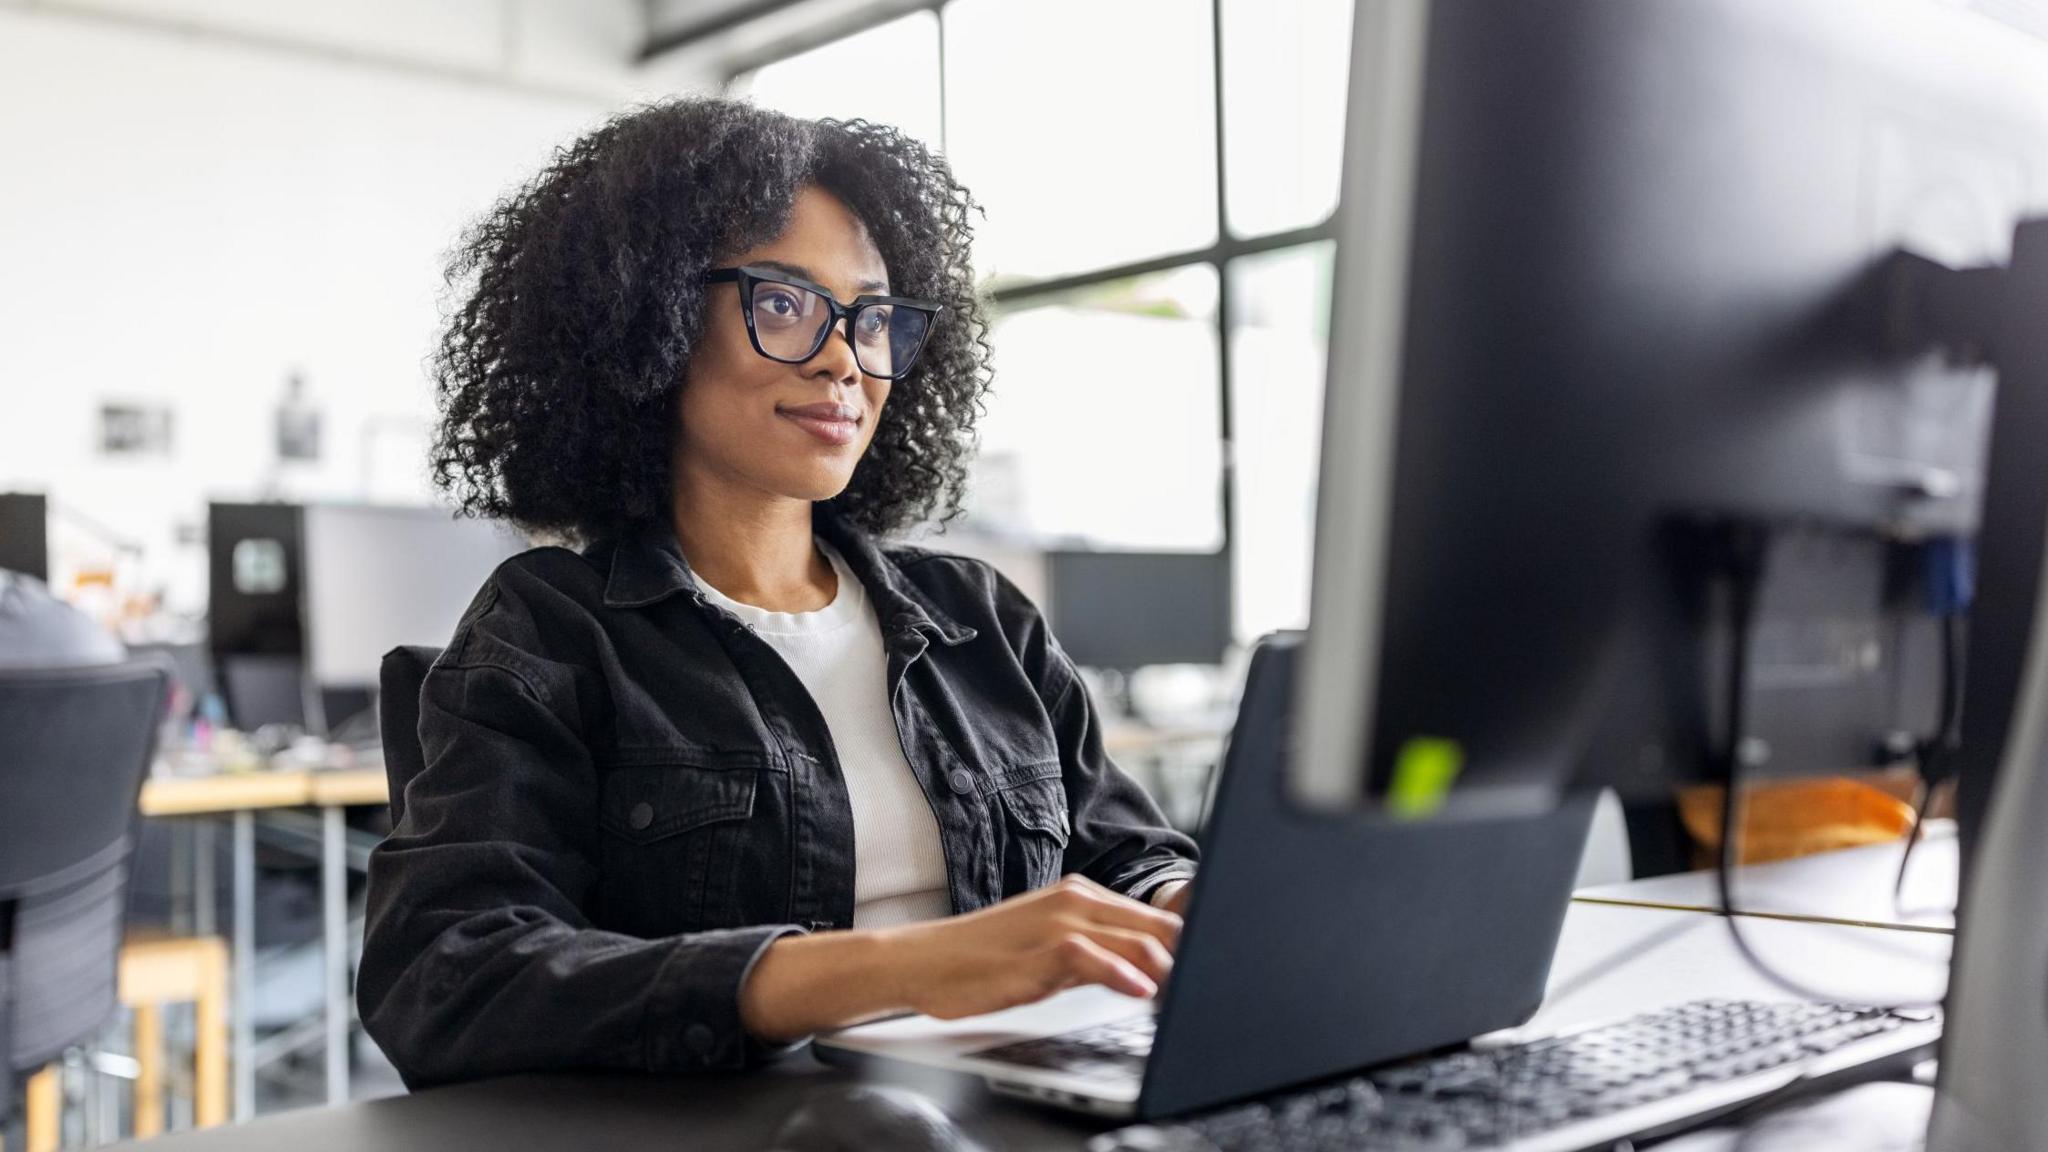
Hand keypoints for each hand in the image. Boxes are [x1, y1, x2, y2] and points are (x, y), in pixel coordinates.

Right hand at [880, 875, 1182, 1020]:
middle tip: (1211, 986)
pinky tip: (1140, 991)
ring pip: (1131, 937)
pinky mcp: (1036, 950)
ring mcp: (1055, 923)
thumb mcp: (1050, 952)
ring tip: (1188, 992)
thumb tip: (1148, 974)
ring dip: (1165, 967)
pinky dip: (1120, 972)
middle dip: (1187, 957)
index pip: (1153, 918)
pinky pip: (1089, 956)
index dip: (1188, 947)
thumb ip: (1098, 955)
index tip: (1212, 971)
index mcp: (1080, 897)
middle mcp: (1074, 901)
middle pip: (1153, 926)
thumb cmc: (984, 960)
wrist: (924, 961)